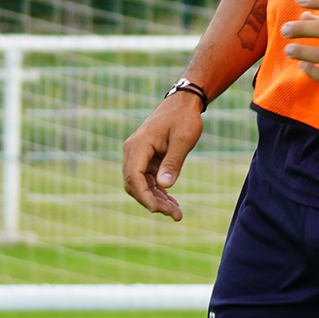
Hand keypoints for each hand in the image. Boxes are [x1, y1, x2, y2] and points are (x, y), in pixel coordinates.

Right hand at [121, 91, 203, 221]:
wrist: (184, 103)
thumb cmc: (184, 118)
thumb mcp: (183, 139)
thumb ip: (173, 162)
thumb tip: (164, 186)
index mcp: (139, 145)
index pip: (134, 176)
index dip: (143, 195)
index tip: (156, 209)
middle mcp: (134, 151)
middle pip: (135, 184)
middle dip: (152, 202)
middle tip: (174, 214)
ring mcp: (139, 156)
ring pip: (142, 185)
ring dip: (157, 200)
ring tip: (177, 214)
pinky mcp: (147, 160)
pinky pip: (149, 181)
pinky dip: (160, 193)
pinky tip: (173, 204)